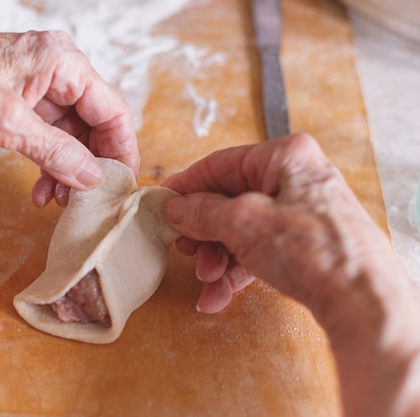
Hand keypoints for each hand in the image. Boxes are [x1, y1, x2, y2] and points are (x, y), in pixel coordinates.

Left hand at [0, 30, 138, 206]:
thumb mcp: (7, 123)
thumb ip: (57, 152)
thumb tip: (93, 177)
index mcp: (61, 62)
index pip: (110, 108)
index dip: (120, 148)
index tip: (122, 182)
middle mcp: (55, 72)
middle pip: (93, 124)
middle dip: (90, 164)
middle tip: (86, 199)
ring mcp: (36, 90)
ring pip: (70, 136)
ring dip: (67, 170)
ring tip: (60, 201)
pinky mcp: (17, 107)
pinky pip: (47, 140)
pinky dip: (48, 165)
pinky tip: (41, 190)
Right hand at [163, 133, 419, 416]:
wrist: (362, 301)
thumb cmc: (313, 250)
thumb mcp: (242, 223)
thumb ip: (202, 211)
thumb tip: (176, 207)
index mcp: (285, 157)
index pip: (221, 164)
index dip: (188, 185)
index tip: (163, 203)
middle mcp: (296, 179)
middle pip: (230, 200)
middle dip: (204, 232)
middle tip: (184, 249)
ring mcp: (303, 212)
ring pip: (242, 230)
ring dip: (218, 258)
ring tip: (207, 280)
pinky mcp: (306, 244)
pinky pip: (259, 250)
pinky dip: (237, 271)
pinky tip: (220, 294)